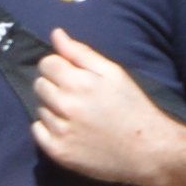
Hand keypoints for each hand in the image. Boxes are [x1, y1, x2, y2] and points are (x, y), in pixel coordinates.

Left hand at [19, 36, 173, 185]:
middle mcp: (66, 106)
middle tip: (77, 96)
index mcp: (80, 83)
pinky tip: (69, 129)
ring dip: (53, 108)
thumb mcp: (114, 73)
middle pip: (39, 85)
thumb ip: (81, 53)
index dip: (58, 67)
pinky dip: (48, 128)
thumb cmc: (133, 107)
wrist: (148, 150)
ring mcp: (60, 131)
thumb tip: (56, 34)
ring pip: (39, 108)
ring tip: (78, 114)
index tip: (72, 75)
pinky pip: (37, 131)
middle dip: (54, 86)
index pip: (46, 64)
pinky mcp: (58, 151)